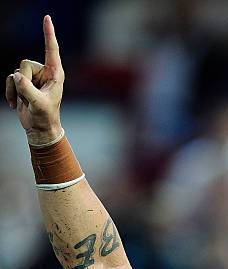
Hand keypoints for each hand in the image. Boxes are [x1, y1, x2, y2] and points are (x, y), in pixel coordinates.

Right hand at [5, 15, 63, 144]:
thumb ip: (27, 89)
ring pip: (16, 71)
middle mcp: (44, 72)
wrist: (39, 129)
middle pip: (25, 63)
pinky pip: (10, 79)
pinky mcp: (23, 82)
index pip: (51, 50)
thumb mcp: (38, 104)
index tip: (47, 18)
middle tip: (29, 97)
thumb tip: (16, 76)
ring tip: (25, 101)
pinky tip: (15, 104)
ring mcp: (33, 76)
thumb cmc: (45, 117)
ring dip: (17, 89)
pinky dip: (10, 91)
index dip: (48, 34)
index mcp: (55, 74)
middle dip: (23, 81)